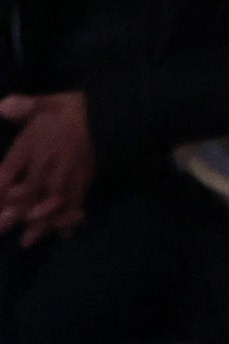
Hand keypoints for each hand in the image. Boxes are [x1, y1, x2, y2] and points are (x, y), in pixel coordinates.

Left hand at [0, 97, 93, 242]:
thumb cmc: (66, 109)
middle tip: (2, 228)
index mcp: (32, 144)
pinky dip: (68, 221)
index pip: (10, 169)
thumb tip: (3, 107)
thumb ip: (21, 106)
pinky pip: (75, 204)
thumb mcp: (41, 103)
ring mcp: (68, 175)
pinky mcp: (84, 181)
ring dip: (38, 223)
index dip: (1, 187)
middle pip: (28, 191)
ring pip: (50, 203)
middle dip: (14, 212)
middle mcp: (48, 163)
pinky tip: (62, 236)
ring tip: (27, 241)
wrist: (102, 116)